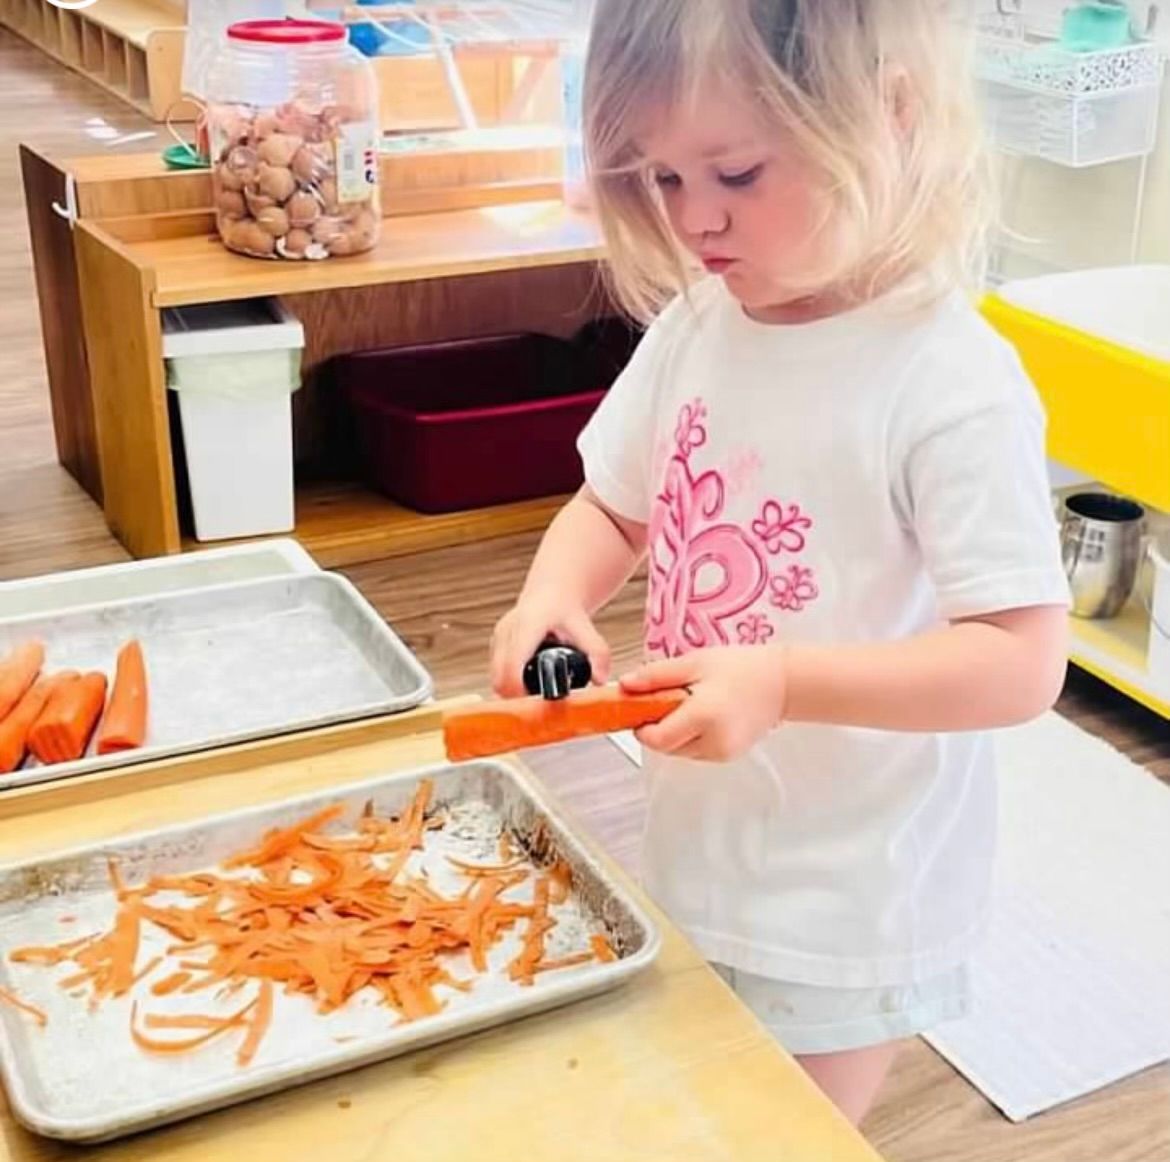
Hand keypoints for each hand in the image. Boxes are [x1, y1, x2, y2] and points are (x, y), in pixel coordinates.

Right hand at [489, 591, 611, 697]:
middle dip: (517, 698)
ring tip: (534, 699)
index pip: (514, 665)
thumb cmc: (566, 610)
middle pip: (499, 678)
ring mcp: (499, 637)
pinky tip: (526, 688)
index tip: (536, 705)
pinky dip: (508, 684)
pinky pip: (495, 673)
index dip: (521, 690)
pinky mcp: (496, 644)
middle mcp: (508, 630)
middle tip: (539, 708)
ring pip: (495, 678)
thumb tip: (599, 680)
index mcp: (528, 624)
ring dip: (511, 693)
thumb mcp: (586, 629)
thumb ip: (597, 653)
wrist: (552, 593)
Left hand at [620, 645, 786, 761]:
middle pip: (665, 747)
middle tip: (666, 700)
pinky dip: (690, 737)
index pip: (656, 738)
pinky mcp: (728, 756)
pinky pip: (695, 752)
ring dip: (674, 733)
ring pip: (679, 751)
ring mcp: (722, 753)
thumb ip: (657, 675)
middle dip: (658, 727)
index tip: (639, 708)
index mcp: (703, 715)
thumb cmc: (741, 668)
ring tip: (690, 704)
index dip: (641, 726)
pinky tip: (703, 715)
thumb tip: (624, 684)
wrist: (781, 683)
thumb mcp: (695, 662)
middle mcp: (713, 741)